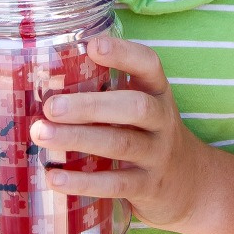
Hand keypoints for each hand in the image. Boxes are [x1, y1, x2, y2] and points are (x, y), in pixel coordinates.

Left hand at [30, 35, 204, 230]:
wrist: (191, 184)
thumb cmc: (149, 133)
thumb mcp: (142, 105)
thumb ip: (108, 90)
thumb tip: (46, 75)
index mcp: (157, 92)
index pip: (149, 64)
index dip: (123, 53)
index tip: (92, 46)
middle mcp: (162, 120)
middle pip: (134, 107)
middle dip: (90, 106)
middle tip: (51, 107)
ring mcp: (157, 155)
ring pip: (120, 144)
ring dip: (78, 139)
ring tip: (41, 134)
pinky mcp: (148, 187)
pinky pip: (115, 184)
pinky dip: (83, 182)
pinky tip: (54, 177)